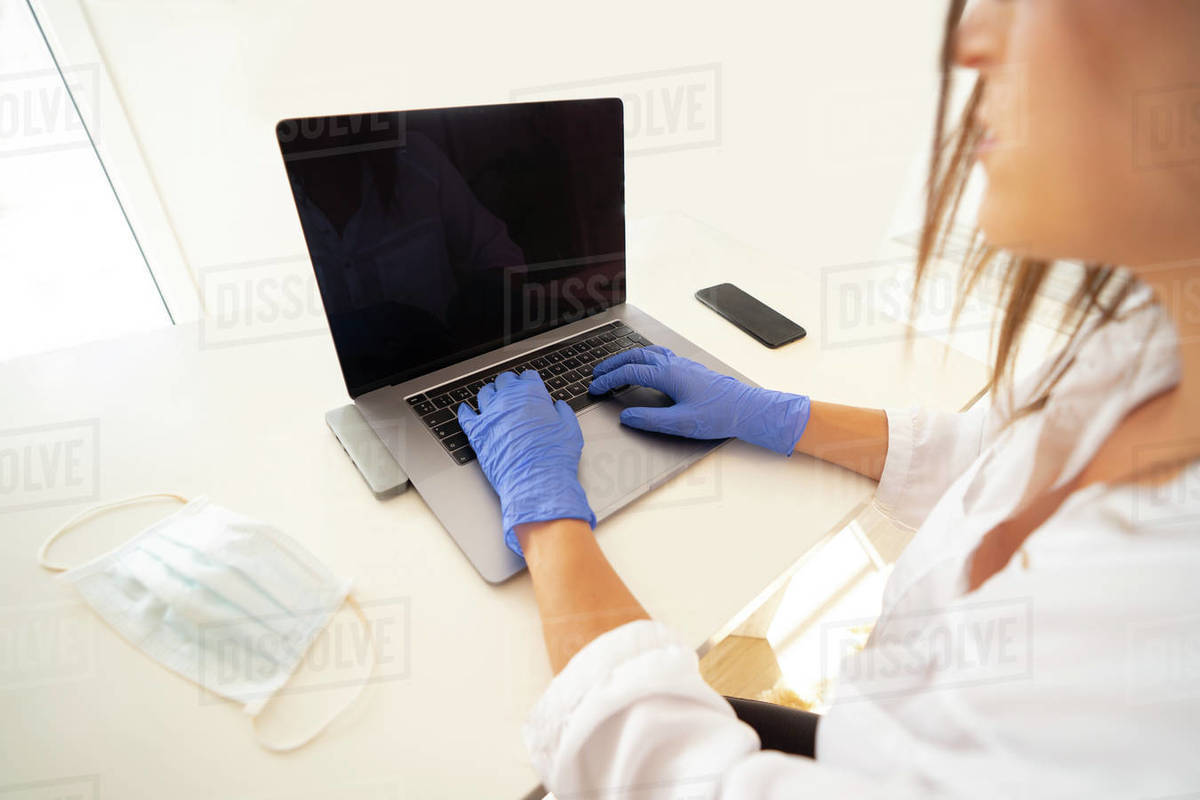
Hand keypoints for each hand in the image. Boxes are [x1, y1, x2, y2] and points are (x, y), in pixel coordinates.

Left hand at [457, 371, 594, 557]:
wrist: (536, 480)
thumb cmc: (554, 457)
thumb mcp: (570, 430)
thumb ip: (563, 413)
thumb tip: (559, 407)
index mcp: (532, 394)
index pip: (528, 377)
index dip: (530, 381)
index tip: (530, 384)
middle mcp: (508, 400)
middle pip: (504, 381)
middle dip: (510, 384)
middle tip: (513, 391)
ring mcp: (490, 415)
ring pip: (484, 394)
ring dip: (490, 394)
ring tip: (493, 398)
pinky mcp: (477, 433)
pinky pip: (466, 416)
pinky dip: (465, 412)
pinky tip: (466, 410)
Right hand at [587, 346, 810, 454]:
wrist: (747, 409)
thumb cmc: (719, 415)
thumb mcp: (681, 423)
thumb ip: (650, 420)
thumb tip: (627, 417)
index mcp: (668, 375)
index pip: (629, 372)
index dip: (609, 379)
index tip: (595, 387)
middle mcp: (674, 364)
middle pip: (635, 356)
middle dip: (613, 363)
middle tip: (598, 373)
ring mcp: (683, 364)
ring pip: (649, 352)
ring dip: (629, 357)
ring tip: (617, 366)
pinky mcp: (691, 369)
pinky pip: (661, 355)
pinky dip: (645, 357)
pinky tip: (647, 365)